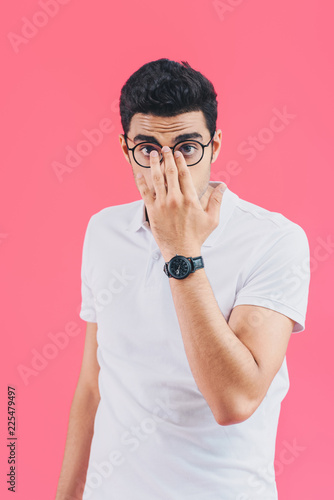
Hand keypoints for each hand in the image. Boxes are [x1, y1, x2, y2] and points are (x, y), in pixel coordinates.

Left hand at [136, 146, 226, 261]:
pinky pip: (145, 193)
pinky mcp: (152, 211)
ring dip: (155, 165)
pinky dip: (142, 183)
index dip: (180, 161)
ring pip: (157, 179)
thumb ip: (217, 200)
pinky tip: (140, 174)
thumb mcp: (212, 219)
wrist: (181, 251)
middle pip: (170, 172)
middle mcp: (175, 199)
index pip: (184, 174)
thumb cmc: (197, 236)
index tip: (178, 153)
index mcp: (190, 199)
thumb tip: (223, 186)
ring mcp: (162, 204)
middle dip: (167, 158)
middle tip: (165, 149)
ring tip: (153, 155)